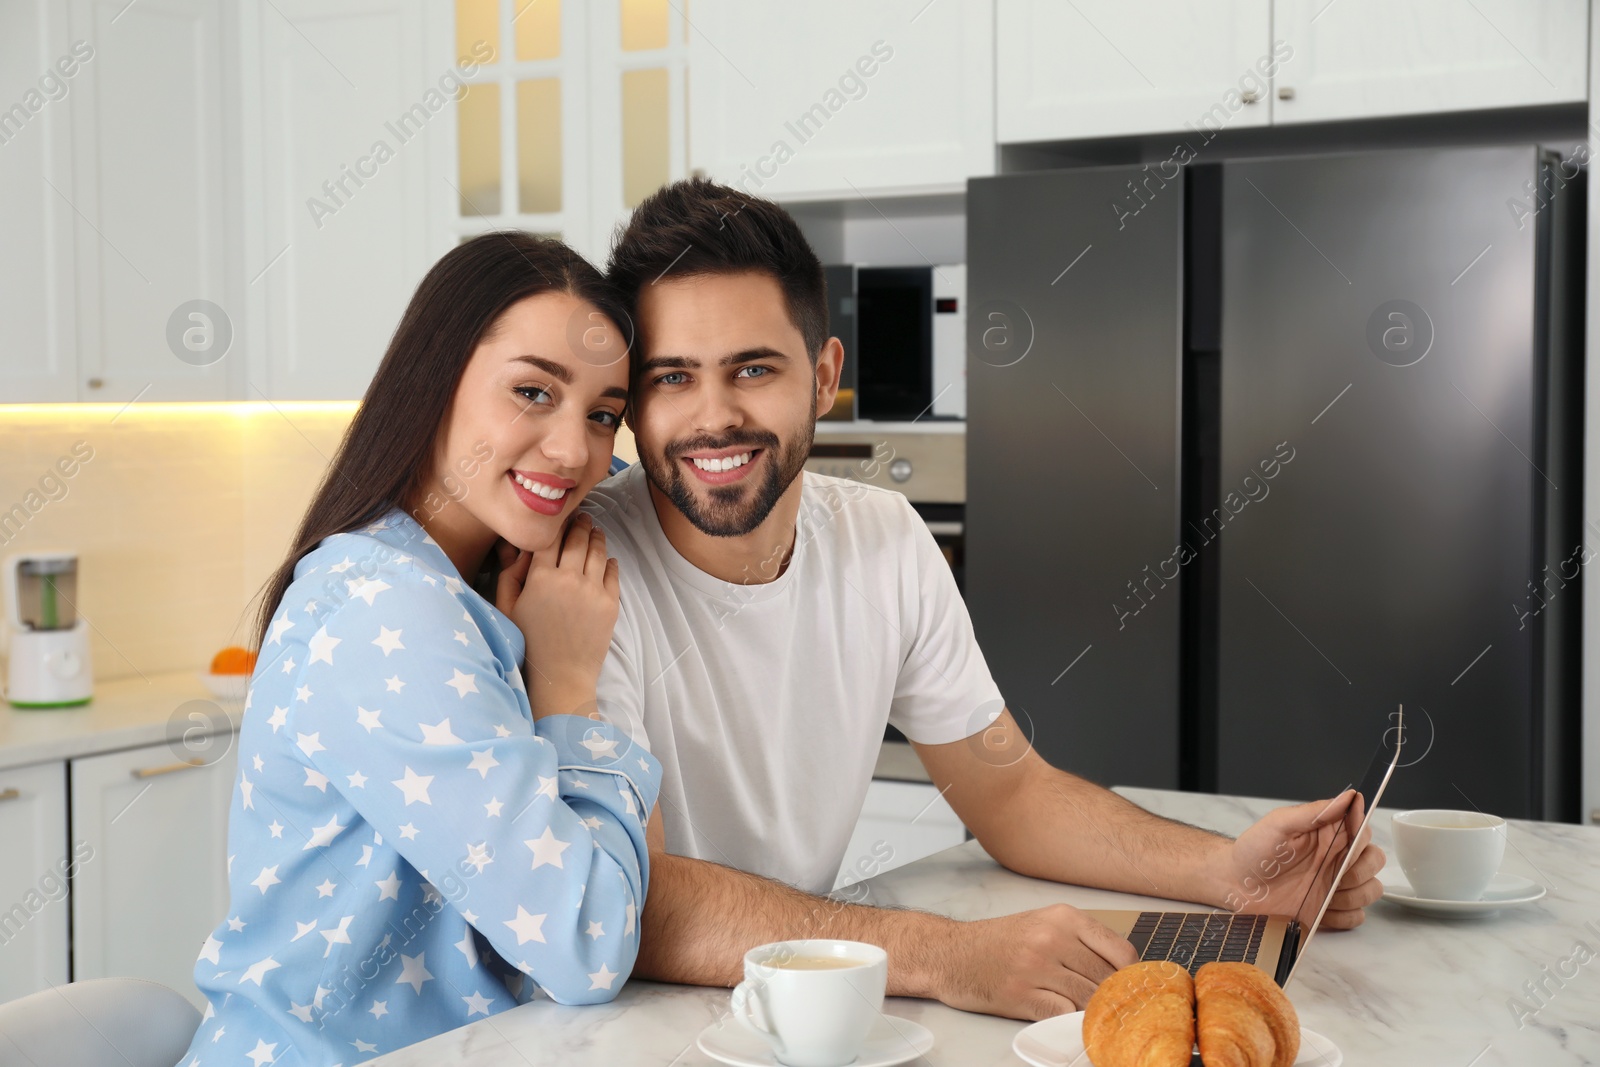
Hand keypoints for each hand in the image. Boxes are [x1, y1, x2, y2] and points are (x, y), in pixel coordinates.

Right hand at [502, 514, 620, 717]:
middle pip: (577, 538)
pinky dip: (609, 561)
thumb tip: (520, 549)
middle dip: (579, 524)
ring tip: (594, 530)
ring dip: (595, 536)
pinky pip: (613, 572)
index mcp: (540, 577)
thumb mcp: (507, 609)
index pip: (550, 537)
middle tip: (580, 516)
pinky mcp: (611, 603)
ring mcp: (593, 590)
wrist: (560, 676)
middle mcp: (569, 578)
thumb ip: (509, 576)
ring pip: (597, 550)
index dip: (554, 524)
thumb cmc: (528, 644)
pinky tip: (606, 558)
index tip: (557, 518)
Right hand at [931, 904, 1138, 1020]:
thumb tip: (1122, 971)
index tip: (1130, 989)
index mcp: (1063, 917)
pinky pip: (1063, 1014)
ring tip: (1094, 1017)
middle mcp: (1052, 938)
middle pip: (1106, 979)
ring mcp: (1036, 967)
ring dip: (1093, 1012)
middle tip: (1116, 1010)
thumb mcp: (1042, 924)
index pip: (1121, 951)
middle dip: (1113, 998)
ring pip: (1088, 999)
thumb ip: (1080, 942)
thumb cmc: (998, 941)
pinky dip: (1070, 1021)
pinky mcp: (1021, 995)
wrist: (950, 953)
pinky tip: (1068, 1019)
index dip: (1130, 976)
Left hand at [1222, 789, 1385, 929]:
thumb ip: (1314, 812)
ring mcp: (1334, 886)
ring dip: (1354, 895)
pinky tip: (1323, 911)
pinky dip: (1345, 916)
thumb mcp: (1278, 825)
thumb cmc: (1252, 851)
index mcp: (1327, 834)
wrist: (1235, 885)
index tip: (1346, 847)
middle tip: (1334, 876)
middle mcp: (1335, 858)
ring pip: (1372, 889)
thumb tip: (1349, 796)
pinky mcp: (1330, 911)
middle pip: (1374, 861)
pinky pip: (1357, 916)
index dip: (1361, 839)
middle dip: (1361, 871)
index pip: (1364, 831)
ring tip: (1325, 895)